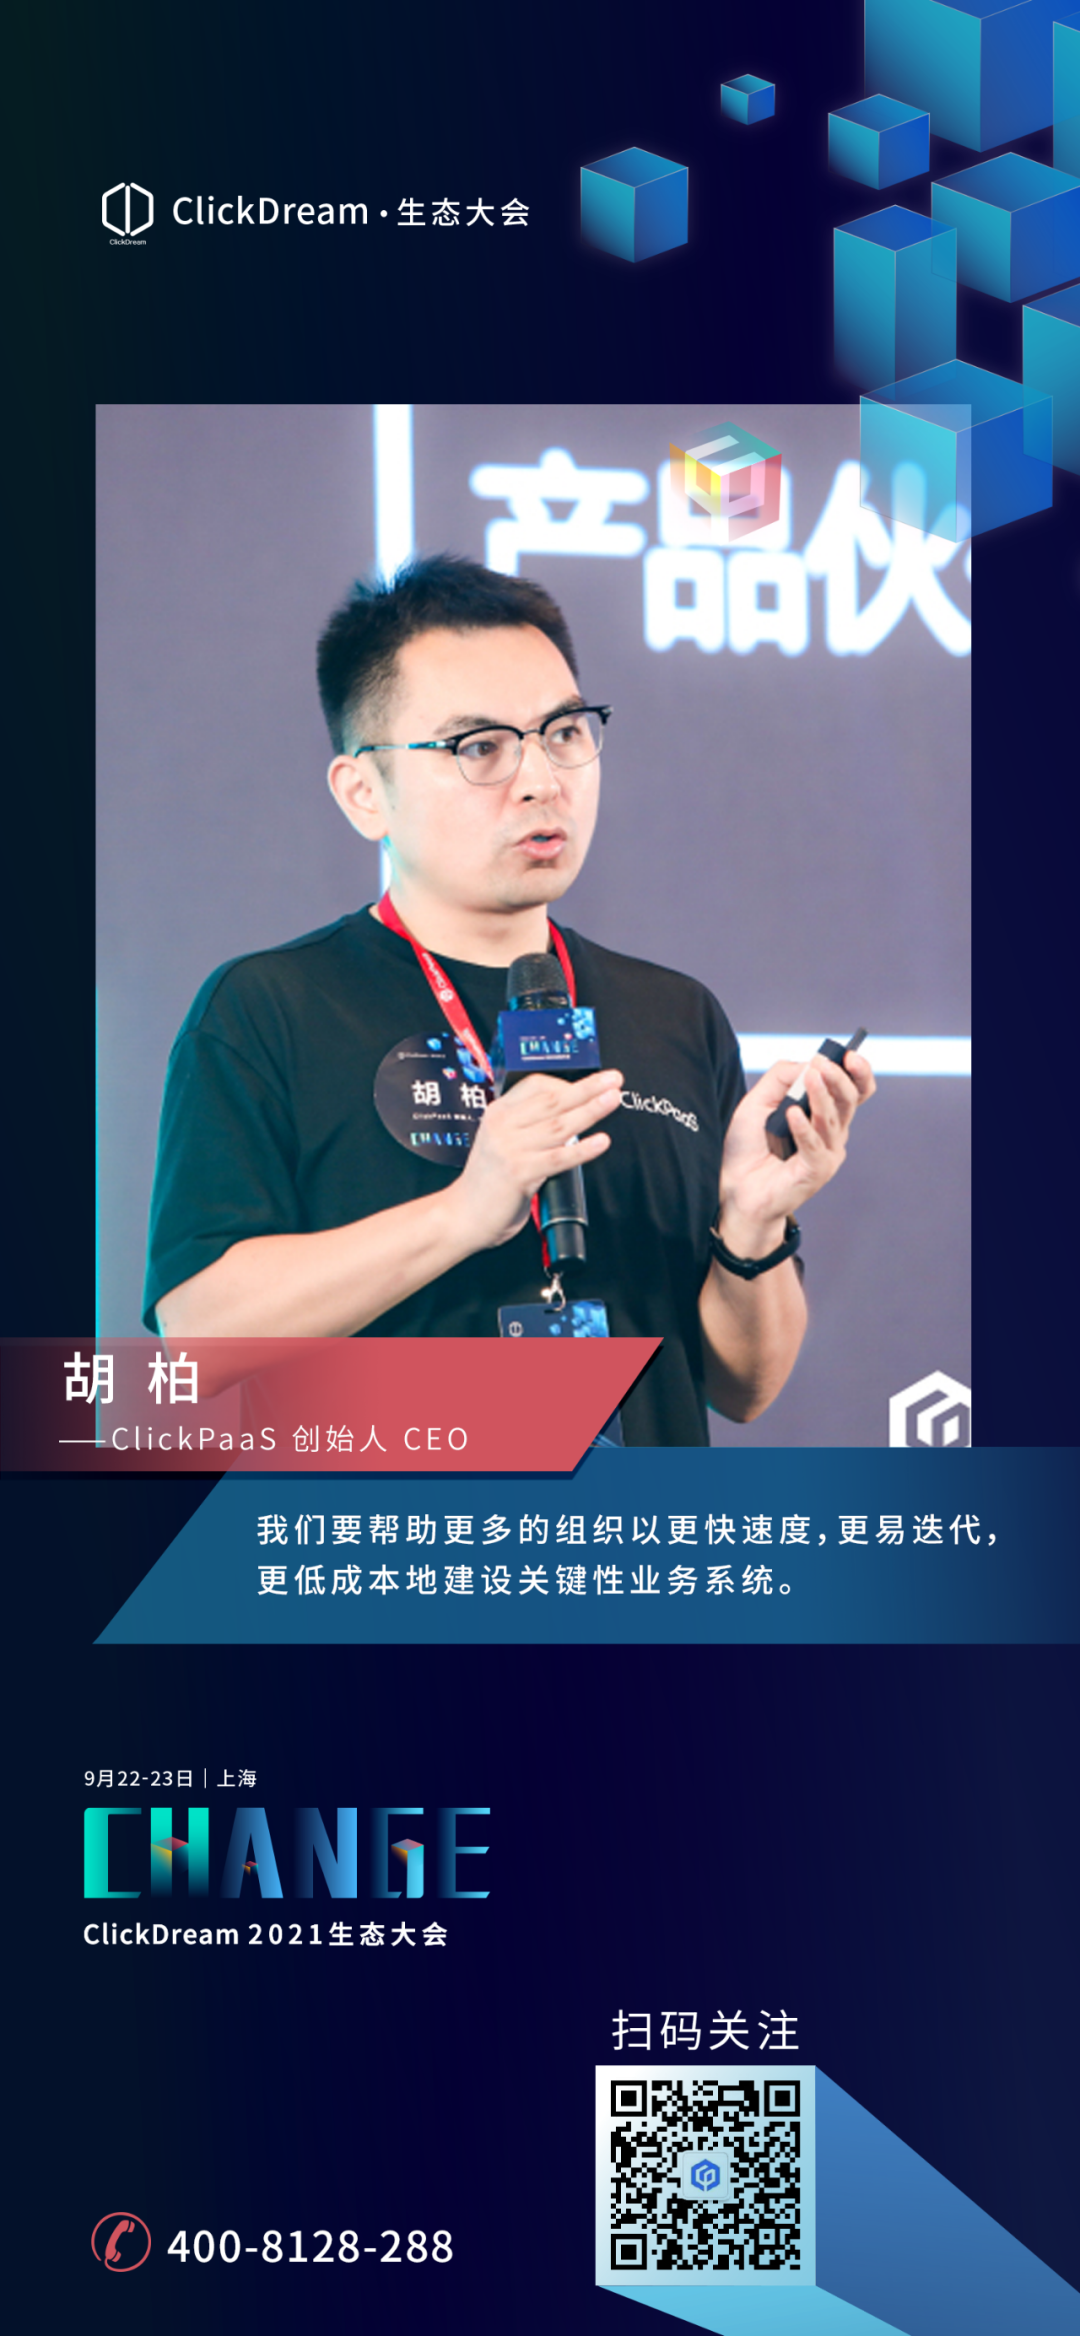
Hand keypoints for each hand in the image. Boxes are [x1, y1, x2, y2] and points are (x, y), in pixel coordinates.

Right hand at [448, 1069, 623, 1251]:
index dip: (567, 1083)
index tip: (592, 1083)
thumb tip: (570, 1114)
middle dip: (587, 1088)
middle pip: (553, 1100)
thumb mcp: (502, 1142)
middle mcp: (502, 1126)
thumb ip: (528, 1127)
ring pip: (559, 1125)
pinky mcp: (519, 1173)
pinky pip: (558, 1158)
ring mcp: (510, 1149)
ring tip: (612, 1100)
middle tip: (613, 1080)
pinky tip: (601, 1141)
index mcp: (498, 1113)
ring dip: (591, 1111)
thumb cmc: (488, 1182)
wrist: (464, 1215)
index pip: (536, 1086)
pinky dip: (583, 1149)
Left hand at [717, 1050, 875, 1255]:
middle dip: (839, 1079)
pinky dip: (804, 1128)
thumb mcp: (759, 1101)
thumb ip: (782, 1077)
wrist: (734, 1185)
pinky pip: (815, 1147)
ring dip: (822, 1097)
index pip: (854, 1091)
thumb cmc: (749, 1144)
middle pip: (849, 1101)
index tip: (850, 1055)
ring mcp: (827, 1154)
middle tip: (823, 1065)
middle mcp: (832, 1133)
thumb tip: (809, 1062)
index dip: (858, 1072)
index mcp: (825, 1115)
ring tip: (811, 1078)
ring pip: (833, 1121)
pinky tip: (792, 1114)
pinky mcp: (816, 1172)